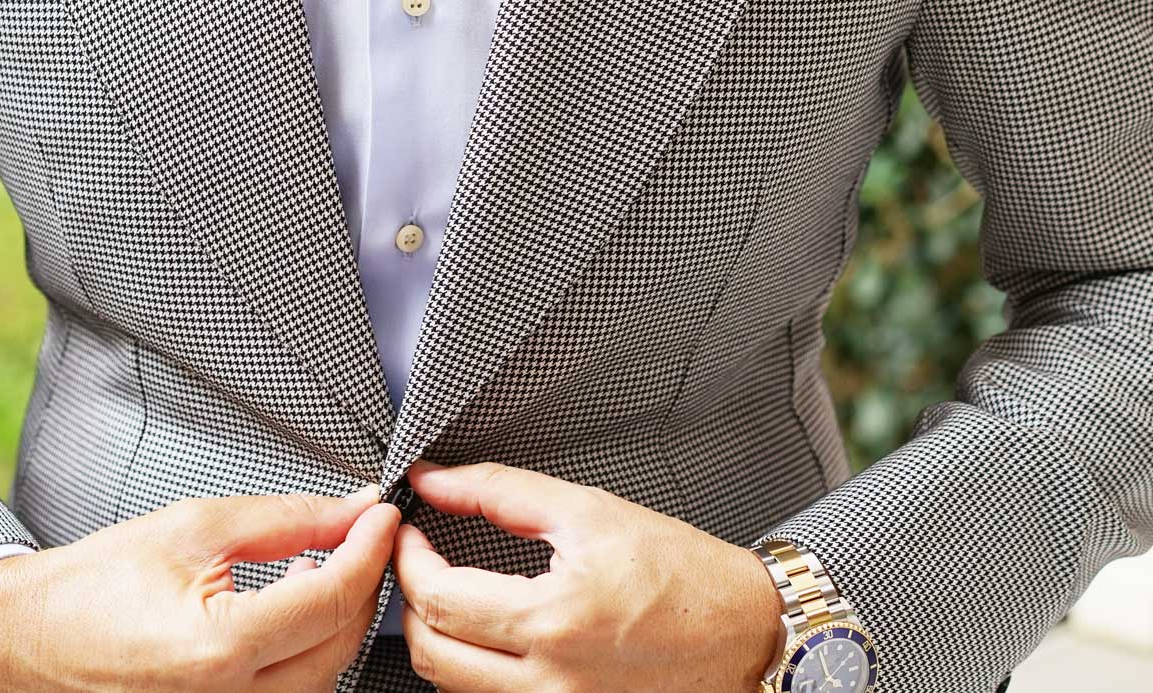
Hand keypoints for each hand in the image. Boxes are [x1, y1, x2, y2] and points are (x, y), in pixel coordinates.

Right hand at [0, 482, 399, 692]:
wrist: (26, 640)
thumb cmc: (94, 584)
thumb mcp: (194, 529)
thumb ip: (285, 519)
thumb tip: (352, 509)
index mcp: (216, 651)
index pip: (331, 599)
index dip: (368, 549)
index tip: (380, 513)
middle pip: (340, 647)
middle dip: (363, 586)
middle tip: (363, 535)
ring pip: (323, 679)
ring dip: (338, 623)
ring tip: (326, 568)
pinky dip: (307, 654)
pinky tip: (295, 614)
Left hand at [393, 461, 781, 690]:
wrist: (745, 631)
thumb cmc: (680, 571)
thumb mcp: (589, 511)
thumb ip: (500, 491)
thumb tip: (432, 480)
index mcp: (554, 619)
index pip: (437, 597)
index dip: (406, 559)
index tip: (410, 531)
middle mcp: (551, 681)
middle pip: (431, 653)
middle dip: (409, 602)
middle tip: (420, 560)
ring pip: (452, 687)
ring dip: (437, 637)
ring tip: (451, 592)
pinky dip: (472, 669)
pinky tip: (486, 633)